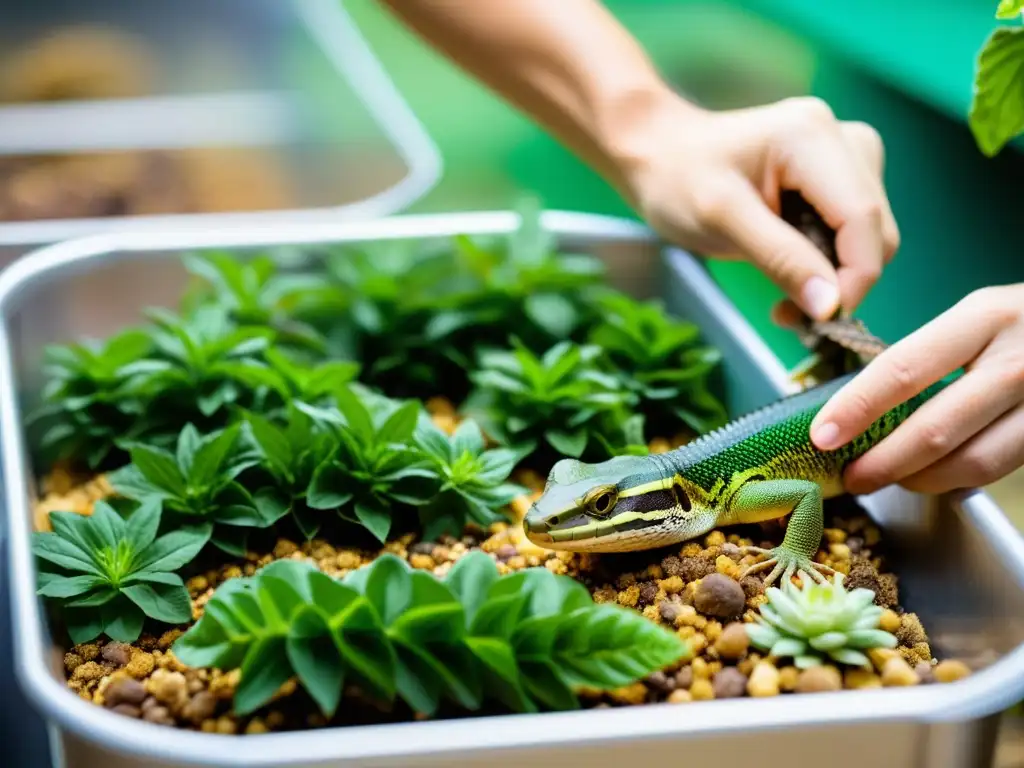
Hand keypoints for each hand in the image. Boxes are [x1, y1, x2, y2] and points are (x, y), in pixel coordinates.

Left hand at [621, 95, 899, 319]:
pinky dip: (828, 265)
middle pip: (875, 232)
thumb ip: (779, 259)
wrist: (662, 156)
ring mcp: (848, 156)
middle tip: (788, 314)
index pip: (864, 219)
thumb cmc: (678, 180)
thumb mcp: (720, 219)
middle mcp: (844, 139)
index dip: (854, 278)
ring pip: (870, 238)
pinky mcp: (842, 178)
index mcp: (813, 136)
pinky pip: (854, 235)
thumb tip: (831, 306)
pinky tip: (791, 272)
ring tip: (783, 296)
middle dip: (841, 282)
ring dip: (834, 278)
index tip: (820, 321)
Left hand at [809, 284, 1023, 494]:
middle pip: (935, 428)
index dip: (857, 408)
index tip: (822, 436)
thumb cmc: (1017, 326)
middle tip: (851, 478)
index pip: (903, 369)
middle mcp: (1016, 361)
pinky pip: (996, 470)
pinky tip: (931, 475)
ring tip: (887, 478)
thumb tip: (845, 401)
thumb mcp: (972, 319)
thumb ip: (919, 355)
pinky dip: (954, 480)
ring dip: (918, 480)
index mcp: (983, 319)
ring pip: (970, 462)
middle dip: (883, 462)